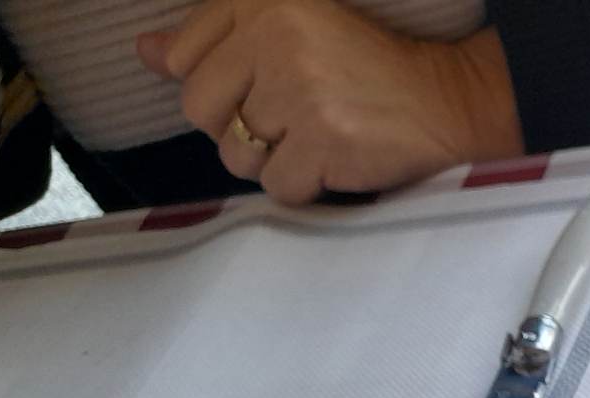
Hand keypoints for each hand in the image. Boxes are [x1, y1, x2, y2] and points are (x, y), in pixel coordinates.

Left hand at [136, 0, 523, 204]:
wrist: (443, 100)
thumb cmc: (364, 67)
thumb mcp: (289, 29)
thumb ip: (213, 39)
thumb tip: (145, 53)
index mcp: (261, 2)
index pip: (181, 57)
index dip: (214, 86)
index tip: (258, 87)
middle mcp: (275, 39)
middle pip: (200, 110)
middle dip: (235, 128)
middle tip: (283, 122)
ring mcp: (300, 94)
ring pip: (236, 155)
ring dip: (270, 161)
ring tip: (311, 140)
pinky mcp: (324, 143)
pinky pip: (278, 187)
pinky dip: (303, 186)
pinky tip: (330, 163)